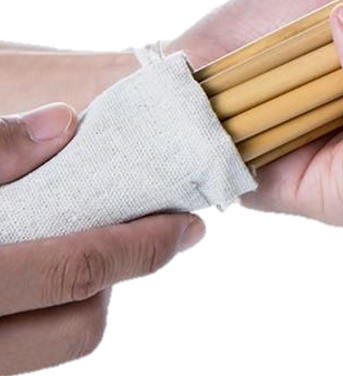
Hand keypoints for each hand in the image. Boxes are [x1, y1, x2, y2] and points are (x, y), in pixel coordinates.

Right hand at [0, 104, 204, 374]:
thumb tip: (61, 122)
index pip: (79, 270)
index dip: (145, 245)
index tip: (189, 225)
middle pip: (82, 327)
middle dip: (120, 276)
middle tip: (143, 232)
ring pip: (55, 342)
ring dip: (81, 297)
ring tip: (87, 242)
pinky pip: (26, 347)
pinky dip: (47, 312)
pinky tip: (45, 261)